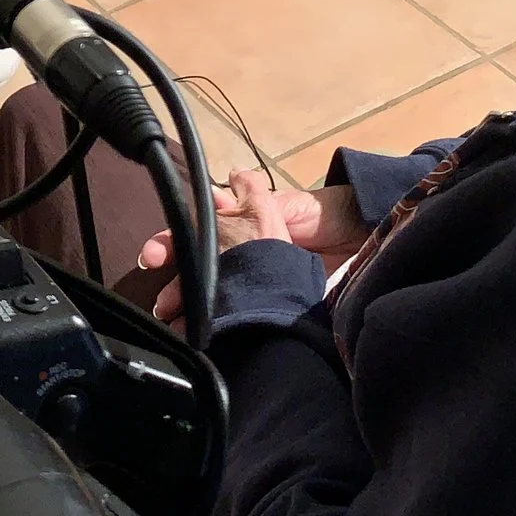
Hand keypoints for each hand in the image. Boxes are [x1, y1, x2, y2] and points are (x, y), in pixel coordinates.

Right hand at [140, 168, 368, 323]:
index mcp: (237, 225)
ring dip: (187, 311)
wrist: (361, 244)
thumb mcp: (290, 205)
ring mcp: (247, 282)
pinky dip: (213, 329)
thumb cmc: (325, 217)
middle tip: (163, 301)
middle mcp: (235, 254)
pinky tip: (198, 338)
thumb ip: (257, 196)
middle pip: (193, 270)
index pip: (193, 233)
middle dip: (173, 285)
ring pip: (207, 297)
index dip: (169, 243)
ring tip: (177, 325)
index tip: (153, 257)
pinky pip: (231, 318)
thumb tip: (229, 176)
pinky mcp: (261, 305)